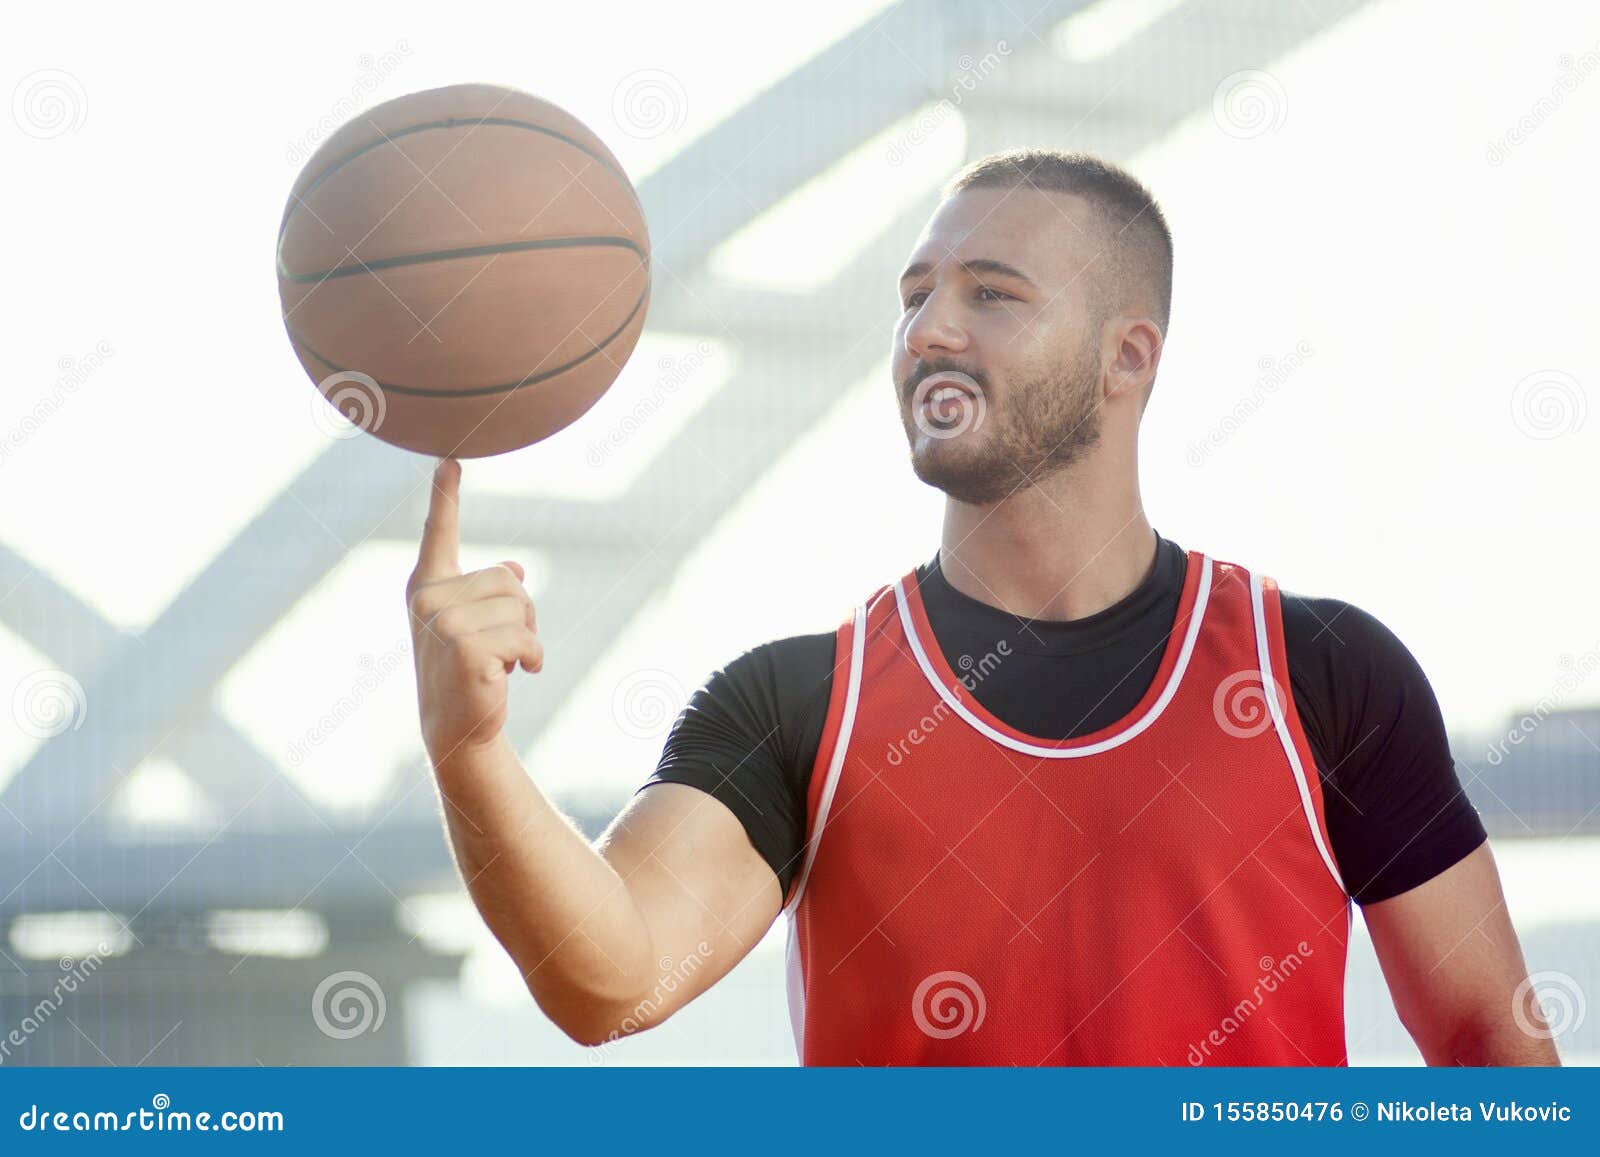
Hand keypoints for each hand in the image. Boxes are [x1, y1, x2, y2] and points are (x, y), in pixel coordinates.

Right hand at [406, 458, 541, 763]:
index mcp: (428, 584)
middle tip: (504, 645)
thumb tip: (517, 569)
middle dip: (521, 613)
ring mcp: (443, 622)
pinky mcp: (466, 647)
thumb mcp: (478, 625)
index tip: (450, 459)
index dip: (445, 494)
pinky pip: (526, 637)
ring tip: (505, 662)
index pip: (438, 531)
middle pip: (508, 579)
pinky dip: (533, 657)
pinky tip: (517, 675)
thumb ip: (490, 593)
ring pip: (520, 606)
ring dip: (527, 637)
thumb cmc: (469, 670)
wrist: (458, 727)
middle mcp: (428, 597)